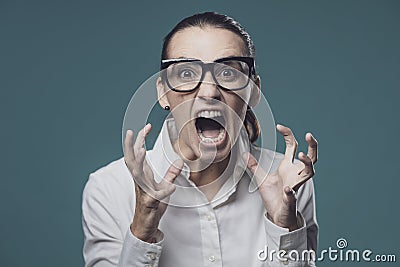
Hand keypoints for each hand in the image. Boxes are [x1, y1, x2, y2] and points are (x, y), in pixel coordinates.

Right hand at [124, 123, 182, 242]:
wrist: (146, 225)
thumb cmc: (152, 205)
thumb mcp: (164, 186)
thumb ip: (171, 173)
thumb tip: (179, 161)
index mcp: (142, 175)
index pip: (138, 153)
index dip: (141, 139)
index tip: (147, 126)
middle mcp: (140, 181)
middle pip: (131, 160)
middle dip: (129, 146)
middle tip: (131, 132)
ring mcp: (143, 191)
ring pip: (137, 175)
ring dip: (139, 162)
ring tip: (142, 150)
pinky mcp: (149, 203)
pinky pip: (155, 196)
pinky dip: (163, 191)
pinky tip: (172, 187)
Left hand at [243, 124, 317, 230]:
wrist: (278, 215)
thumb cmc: (274, 196)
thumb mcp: (261, 178)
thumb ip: (254, 165)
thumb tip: (244, 154)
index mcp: (287, 167)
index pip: (292, 146)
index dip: (288, 135)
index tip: (280, 126)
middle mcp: (295, 174)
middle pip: (311, 157)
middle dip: (312, 145)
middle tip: (309, 135)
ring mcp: (295, 185)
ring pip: (309, 172)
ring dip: (307, 163)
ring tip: (300, 154)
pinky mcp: (290, 200)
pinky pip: (292, 194)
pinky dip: (290, 192)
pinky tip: (287, 189)